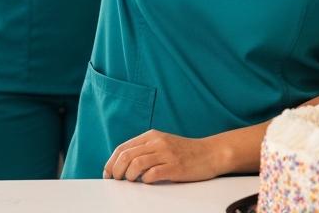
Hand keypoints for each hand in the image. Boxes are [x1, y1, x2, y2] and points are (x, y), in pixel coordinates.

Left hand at [103, 130, 224, 183]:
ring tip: (131, 181)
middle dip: (116, 170)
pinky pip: (153, 174)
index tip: (107, 174)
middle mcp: (157, 143)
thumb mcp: (162, 144)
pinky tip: (147, 182)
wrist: (210, 153)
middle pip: (126, 156)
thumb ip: (145, 151)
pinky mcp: (175, 167)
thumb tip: (123, 166)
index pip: (123, 148)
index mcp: (151, 136)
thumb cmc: (185, 152)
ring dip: (129, 176)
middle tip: (115, 180)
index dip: (111, 162)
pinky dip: (145, 180)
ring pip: (136, 164)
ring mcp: (166, 154)